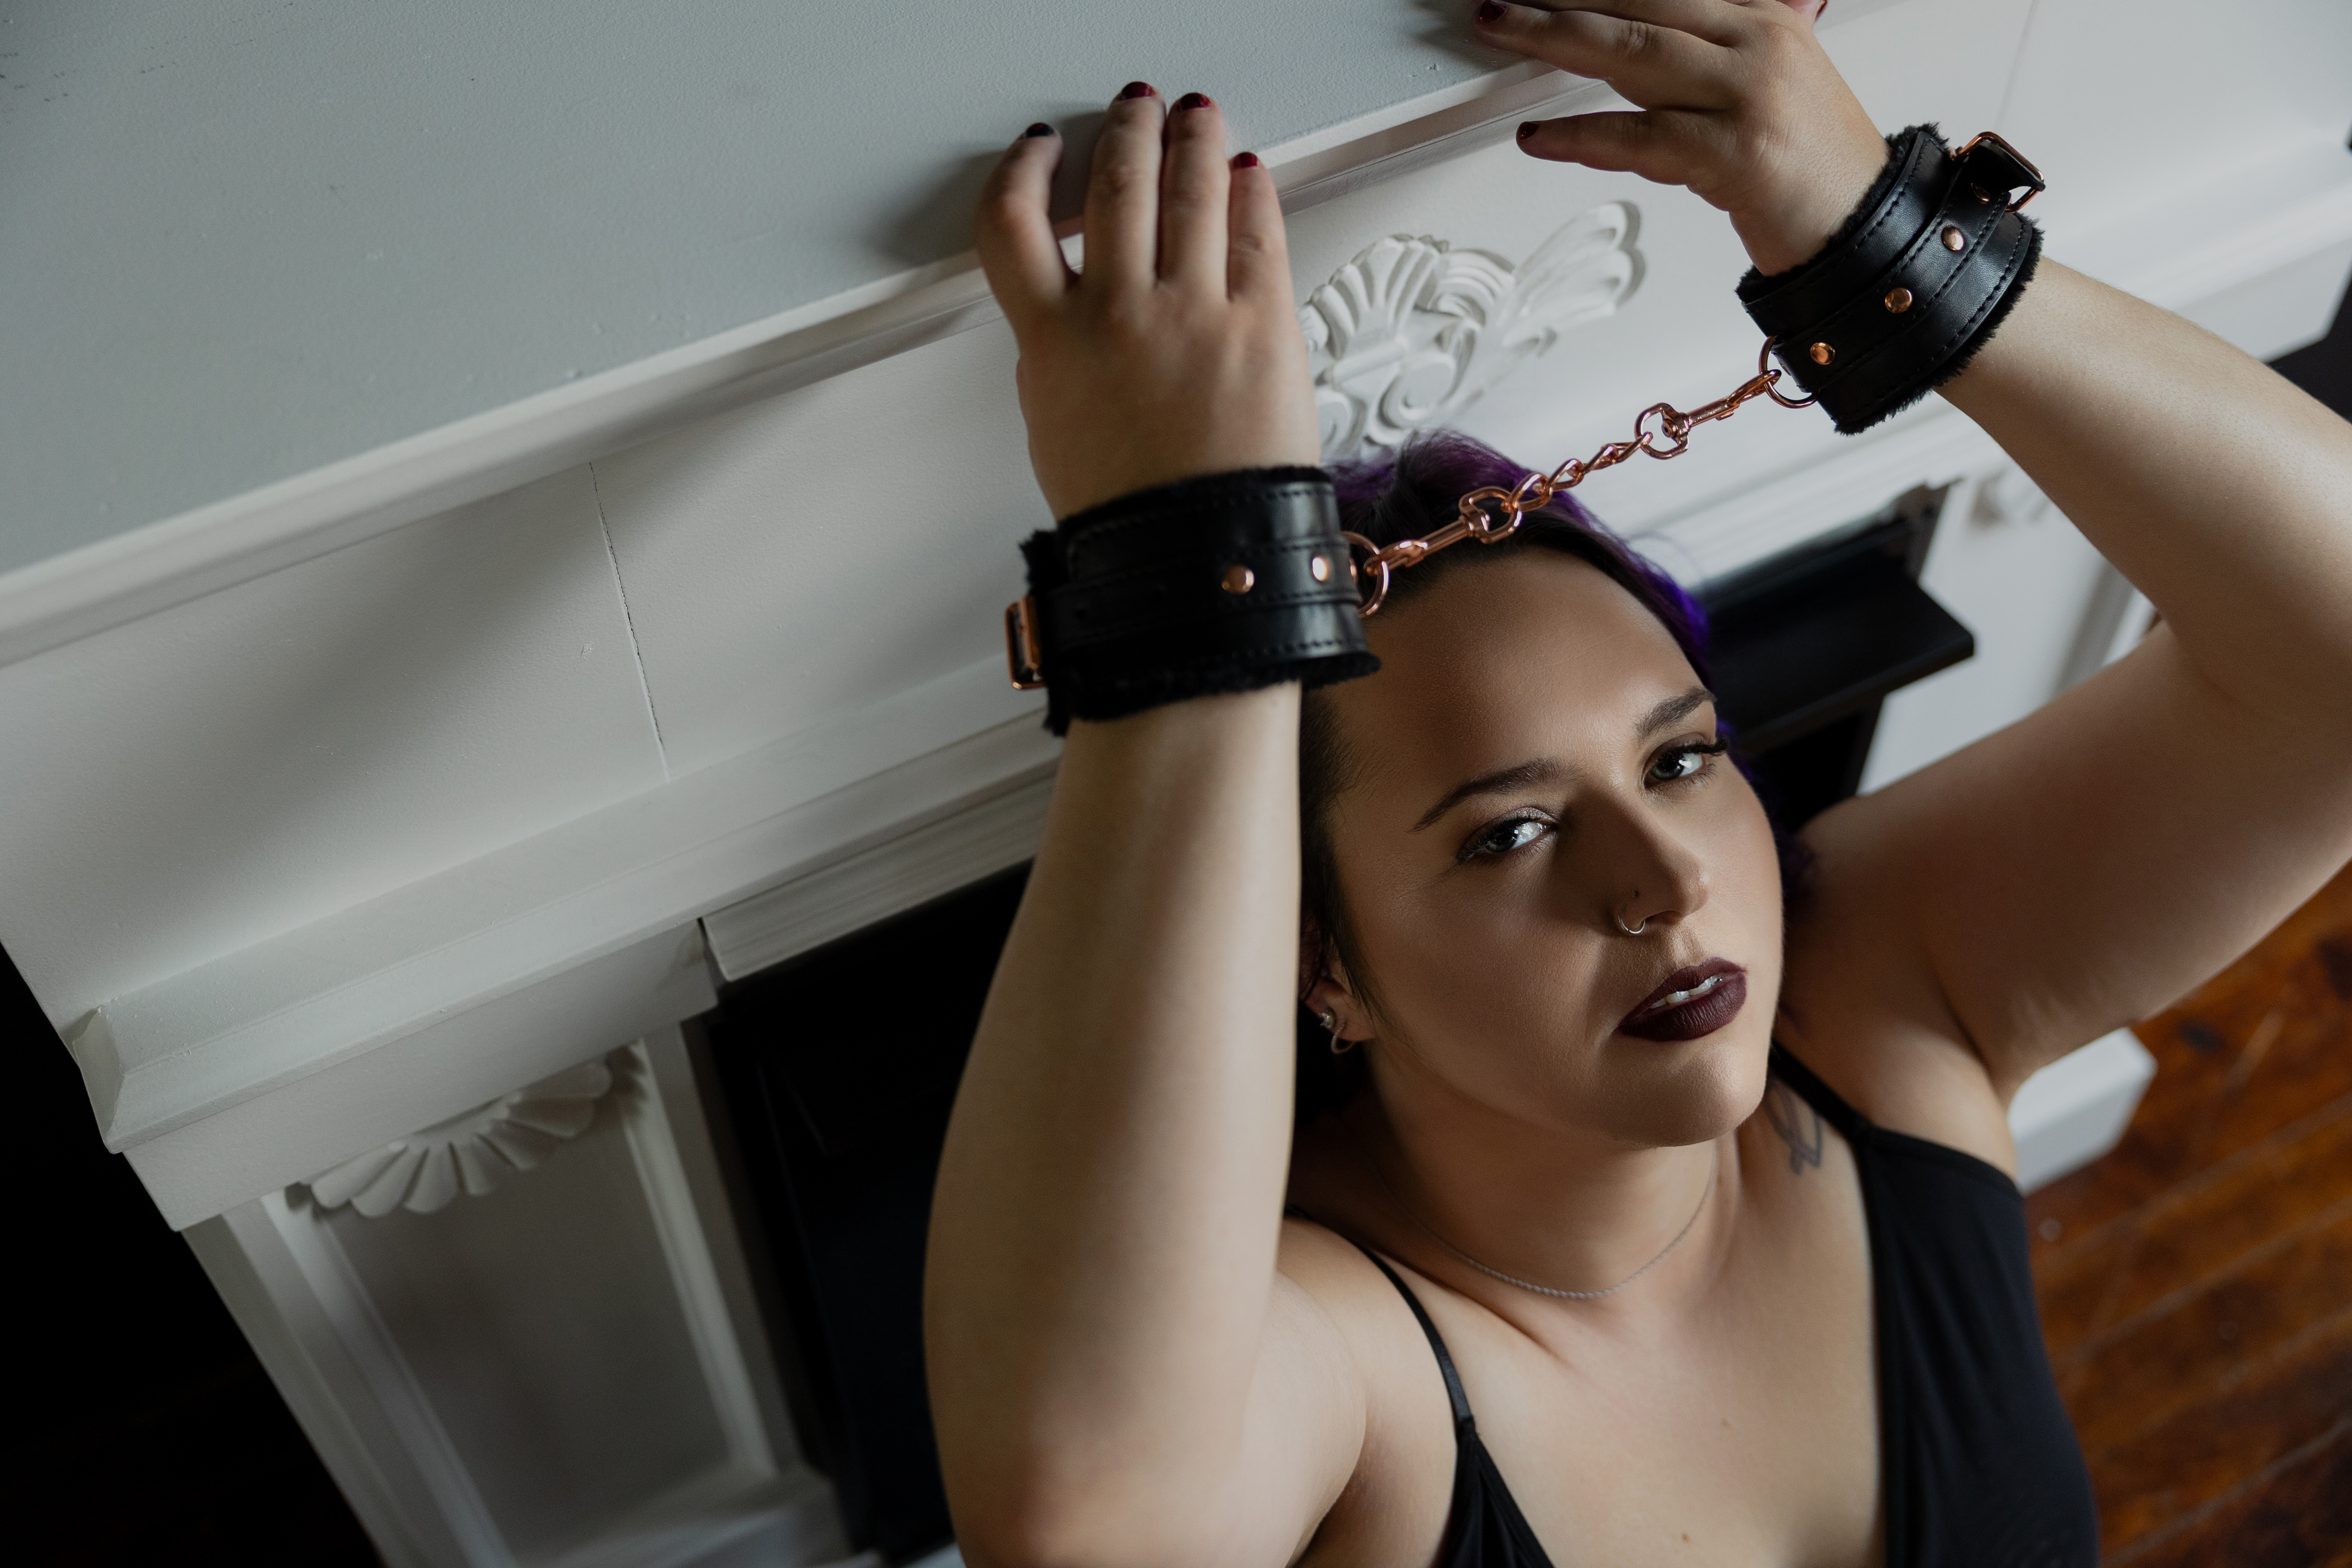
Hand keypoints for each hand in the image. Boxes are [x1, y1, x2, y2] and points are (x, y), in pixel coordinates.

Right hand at [976, 88, 1321, 520]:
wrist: (1196, 561)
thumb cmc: (1130, 514)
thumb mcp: (1056, 425)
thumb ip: (1059, 352)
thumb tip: (1075, 311)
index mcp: (1053, 340)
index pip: (1013, 222)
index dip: (1024, 171)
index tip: (1042, 150)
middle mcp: (1119, 313)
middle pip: (1115, 185)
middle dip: (1127, 133)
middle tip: (1136, 111)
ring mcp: (1195, 313)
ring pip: (1188, 190)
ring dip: (1190, 141)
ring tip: (1193, 119)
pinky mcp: (1263, 324)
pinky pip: (1256, 232)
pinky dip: (1249, 191)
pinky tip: (1245, 176)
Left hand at [1474, 0, 1888, 274]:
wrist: (1866, 226)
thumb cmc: (1815, 165)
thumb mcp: (1772, 79)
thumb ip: (1722, 46)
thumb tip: (1661, 30)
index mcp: (1764, 16)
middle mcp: (1757, 43)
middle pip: (1643, 1)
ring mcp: (1747, 96)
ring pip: (1633, 54)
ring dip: (1555, 36)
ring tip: (1502, 27)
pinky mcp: (1736, 155)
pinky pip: (1640, 138)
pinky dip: (1581, 137)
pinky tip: (1538, 136)